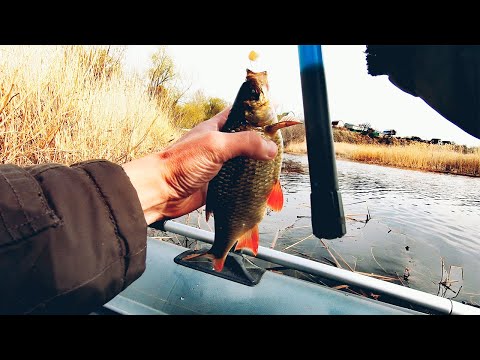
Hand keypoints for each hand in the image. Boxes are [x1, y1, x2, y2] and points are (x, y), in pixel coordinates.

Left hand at [122, 107, 278, 224]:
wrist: (162, 191)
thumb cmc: (182, 162)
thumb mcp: (215, 145)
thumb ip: (245, 143)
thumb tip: (271, 148)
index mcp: (217, 127)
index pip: (241, 114)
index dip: (257, 113)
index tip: (275, 114)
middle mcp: (220, 144)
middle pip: (247, 140)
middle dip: (263, 142)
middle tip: (280, 145)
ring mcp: (220, 164)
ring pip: (245, 162)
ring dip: (258, 165)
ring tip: (275, 165)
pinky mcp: (219, 184)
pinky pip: (239, 182)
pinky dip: (250, 182)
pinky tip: (261, 183)